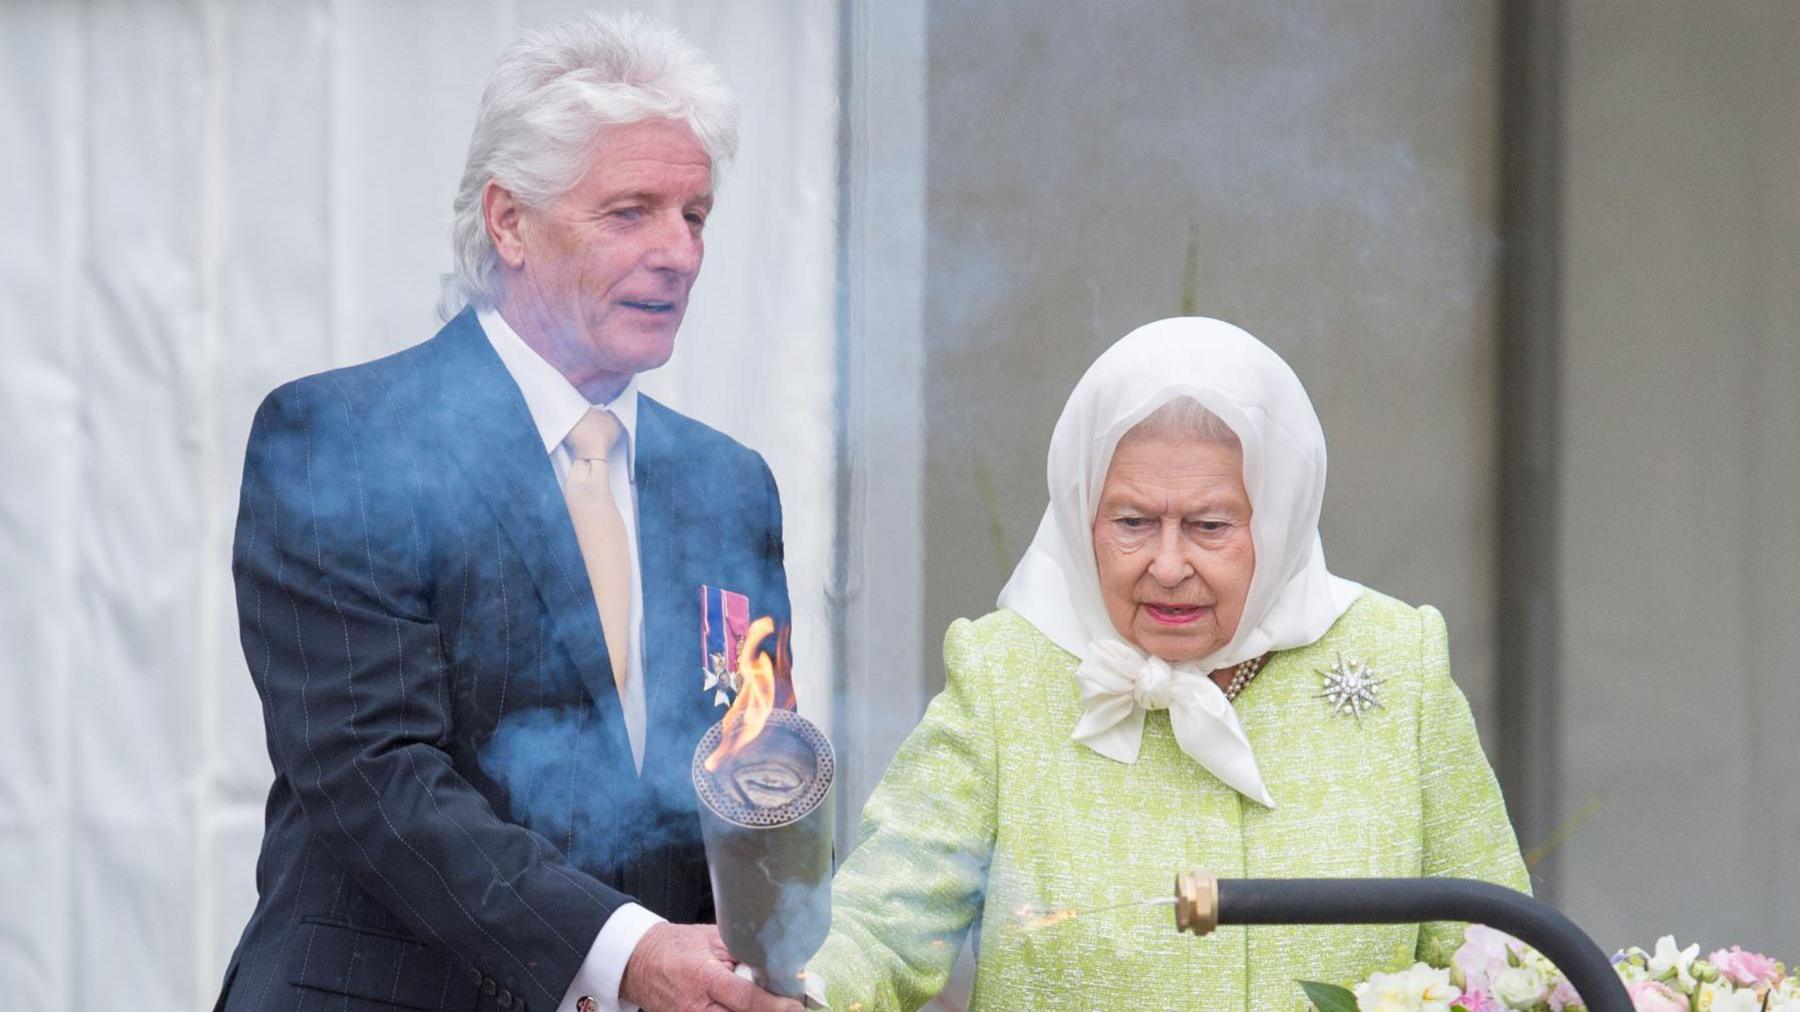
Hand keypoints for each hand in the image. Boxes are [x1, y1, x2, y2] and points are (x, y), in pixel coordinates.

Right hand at [618, 922, 803, 1011]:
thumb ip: (741, 951)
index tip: (796, 1007)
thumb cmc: (676, 946)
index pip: (745, 998)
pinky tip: (750, 1008)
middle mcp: (696, 1007)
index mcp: (704, 977)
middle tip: (790, 1008)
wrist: (637, 963)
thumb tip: (775, 964)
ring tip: (773, 1006)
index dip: (773, 1006)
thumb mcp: (709, 938)